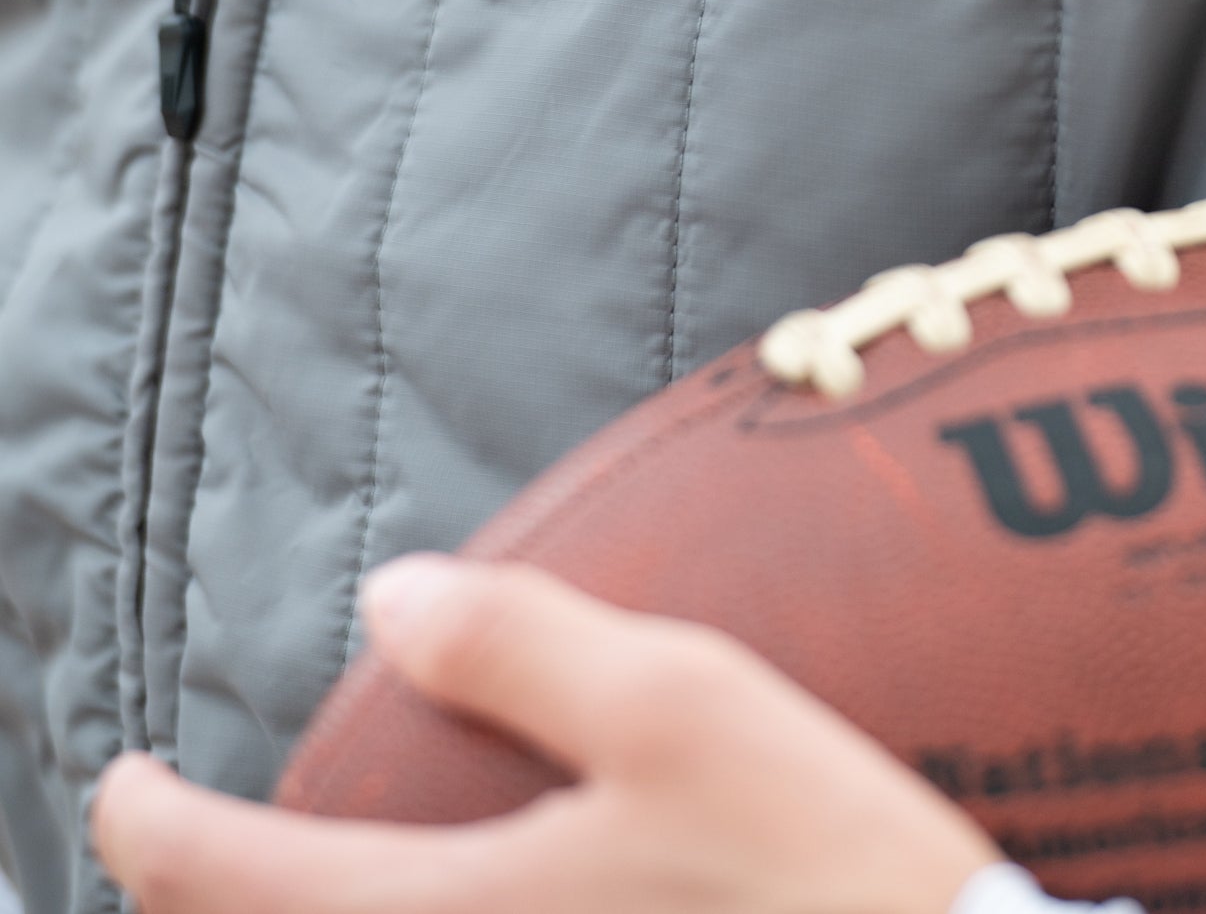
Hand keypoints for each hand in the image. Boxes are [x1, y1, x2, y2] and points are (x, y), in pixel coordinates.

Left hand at [94, 555, 999, 913]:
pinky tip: (465, 897)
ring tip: (315, 882)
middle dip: (206, 909)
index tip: (119, 783)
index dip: (146, 828)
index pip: (228, 884)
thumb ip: (524, 646)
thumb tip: (394, 598)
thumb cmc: (812, 872)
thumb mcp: (679, 710)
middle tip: (193, 852)